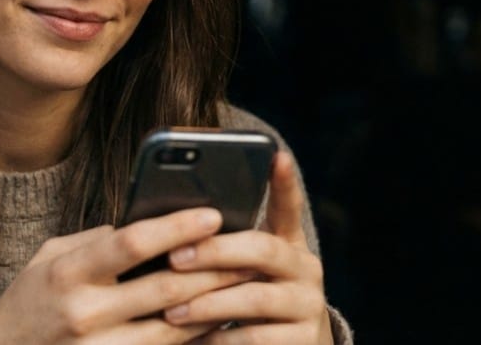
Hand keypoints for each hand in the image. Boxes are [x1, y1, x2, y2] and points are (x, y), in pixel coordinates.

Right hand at [0, 207, 253, 344]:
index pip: (131, 244)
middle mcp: (84, 314)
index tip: (211, 214)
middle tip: (248, 248)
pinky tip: (219, 322)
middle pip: (165, 289)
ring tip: (244, 282)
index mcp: (67, 273)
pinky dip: (197, 339)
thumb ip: (95, 241)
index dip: (176, 227)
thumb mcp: (49, 259)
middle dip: (213, 267)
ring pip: (175, 329)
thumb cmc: (30, 302)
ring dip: (215, 305)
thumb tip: (148, 224)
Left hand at [161, 152, 334, 343]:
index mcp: (289, 243)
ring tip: (172, 311)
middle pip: (262, 249)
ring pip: (255, 297)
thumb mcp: (245, 271)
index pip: (288, 206)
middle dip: (215, 252)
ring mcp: (308, 305)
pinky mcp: (303, 341)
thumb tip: (172, 228)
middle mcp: (305, 269)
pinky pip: (256, 339)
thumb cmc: (250, 301)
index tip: (275, 155)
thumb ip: (224, 248)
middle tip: (175, 258)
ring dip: (209, 304)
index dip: (284, 182)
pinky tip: (193, 340)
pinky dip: (220, 340)